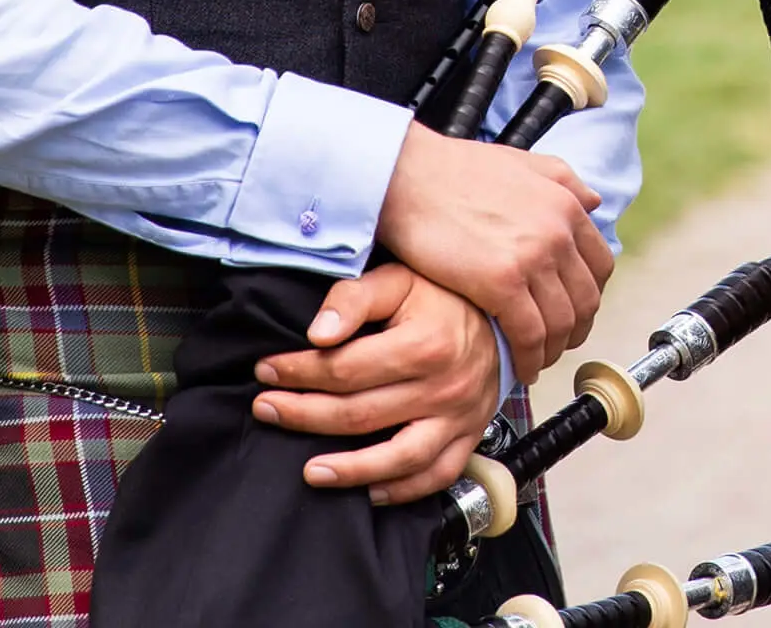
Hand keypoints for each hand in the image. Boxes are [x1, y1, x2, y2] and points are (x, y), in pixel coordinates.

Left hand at [249, 263, 501, 501]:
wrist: (504, 312)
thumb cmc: (444, 296)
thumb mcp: (401, 279)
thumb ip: (356, 297)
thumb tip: (317, 333)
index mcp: (426, 343)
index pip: (345, 368)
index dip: (298, 371)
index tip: (266, 371)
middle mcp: (445, 385)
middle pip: (359, 414)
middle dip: (303, 414)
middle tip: (266, 410)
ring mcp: (459, 416)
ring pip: (396, 457)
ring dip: (347, 470)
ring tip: (307, 471)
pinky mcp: (470, 435)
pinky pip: (436, 475)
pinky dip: (401, 490)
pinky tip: (368, 491)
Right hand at [375, 121, 613, 376]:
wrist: (410, 176)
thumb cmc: (457, 171)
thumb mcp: (524, 162)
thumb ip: (564, 181)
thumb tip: (595, 202)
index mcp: (566, 205)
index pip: (599, 265)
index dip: (590, 296)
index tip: (575, 313)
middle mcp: (558, 232)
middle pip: (586, 298)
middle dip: (576, 329)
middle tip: (559, 344)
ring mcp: (533, 257)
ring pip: (561, 321)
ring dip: (553, 349)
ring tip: (538, 360)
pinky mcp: (501, 282)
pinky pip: (530, 333)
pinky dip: (530, 358)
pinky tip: (520, 368)